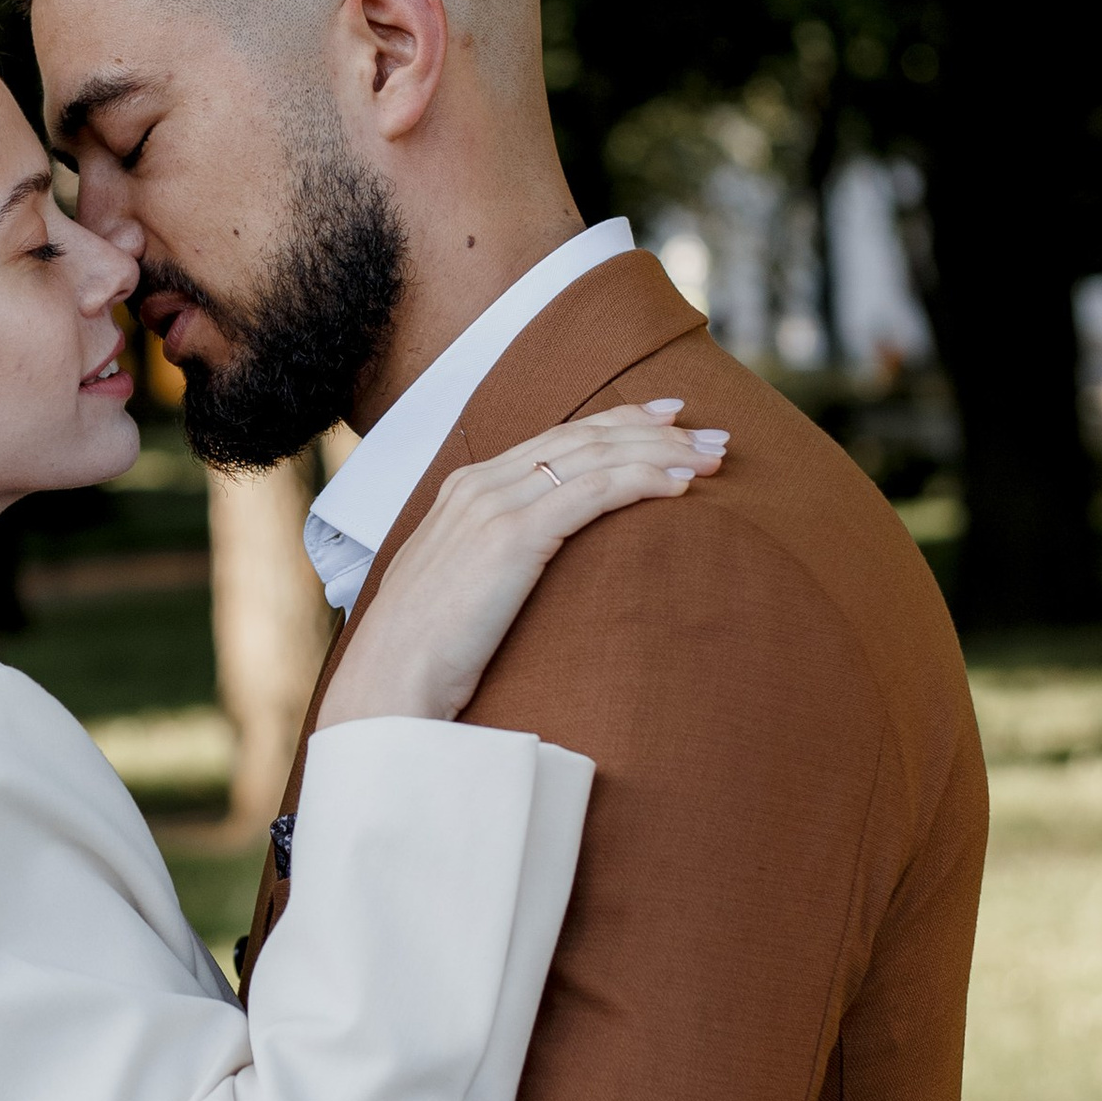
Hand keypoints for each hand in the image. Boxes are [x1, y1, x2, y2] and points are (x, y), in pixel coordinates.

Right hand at [323, 400, 728, 729]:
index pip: (555, 439)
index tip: (666, 418)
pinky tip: (681, 487)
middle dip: (654, 431)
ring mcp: (493, 505)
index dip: (616, 422)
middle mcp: (478, 484)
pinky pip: (593, 493)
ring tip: (712, 460)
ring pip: (594, 457)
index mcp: (464, 488)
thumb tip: (528, 567)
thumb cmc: (422, 653)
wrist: (389, 682)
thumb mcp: (456, 587)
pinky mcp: (512, 537)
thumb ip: (490, 560)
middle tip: (712, 436)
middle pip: (582, 438)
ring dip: (662, 452)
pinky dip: (643, 481)